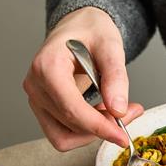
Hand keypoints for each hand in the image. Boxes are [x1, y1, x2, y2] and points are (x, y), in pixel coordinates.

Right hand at [23, 7, 142, 150]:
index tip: (122, 137)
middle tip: (130, 113)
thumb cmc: (91, 31)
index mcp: (48, 66)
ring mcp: (36, 99)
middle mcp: (36, 86)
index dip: (99, 127)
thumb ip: (115, 77)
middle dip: (102, 128)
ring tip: (114, 113)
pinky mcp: (43, 108)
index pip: (71, 109)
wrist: (79, 27)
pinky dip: (85, 132)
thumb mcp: (110, 46)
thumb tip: (117, 109)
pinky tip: (100, 114)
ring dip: (93, 133)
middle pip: (70, 125)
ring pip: (64, 137)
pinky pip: (62, 134)